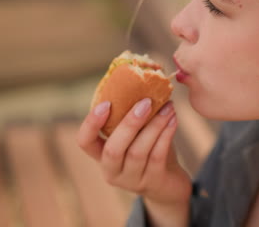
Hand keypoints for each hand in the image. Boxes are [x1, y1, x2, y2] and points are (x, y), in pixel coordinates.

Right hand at [78, 98, 191, 224]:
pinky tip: (173, 119)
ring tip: (168, 107)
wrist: (169, 183)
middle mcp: (112, 171)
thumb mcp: (136, 134)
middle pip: (113, 150)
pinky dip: (166, 135)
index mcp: (101, 156)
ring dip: (154, 126)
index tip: (106, 103)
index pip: (84, 142)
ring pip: (138, 152)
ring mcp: (132, 180)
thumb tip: (142, 75)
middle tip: (146, 102)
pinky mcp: (153, 182)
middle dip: (129, 124)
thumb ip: (132, 114)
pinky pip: (157, 156)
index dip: (91, 124)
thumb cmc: (149, 150)